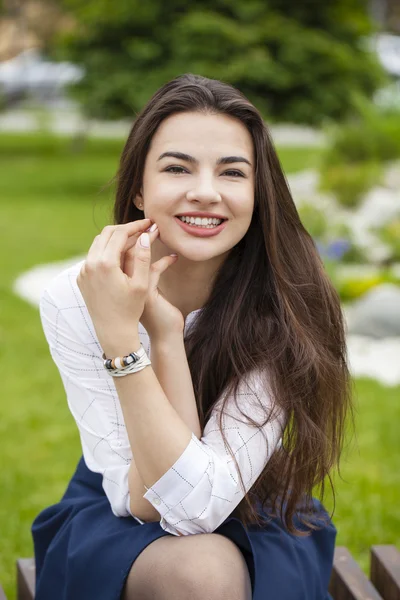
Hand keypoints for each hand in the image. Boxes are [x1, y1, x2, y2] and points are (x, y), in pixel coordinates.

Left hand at [76, 219, 182, 355]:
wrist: (113, 331)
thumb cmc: (130, 309)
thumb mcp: (142, 284)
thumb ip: (143, 257)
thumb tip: (144, 235)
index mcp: (105, 264)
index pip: (120, 233)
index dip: (136, 226)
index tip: (149, 223)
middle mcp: (90, 264)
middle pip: (106, 233)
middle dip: (125, 229)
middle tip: (141, 229)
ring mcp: (83, 271)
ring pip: (98, 243)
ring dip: (115, 238)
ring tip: (133, 240)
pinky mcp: (81, 278)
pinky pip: (93, 256)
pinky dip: (106, 250)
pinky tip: (120, 255)